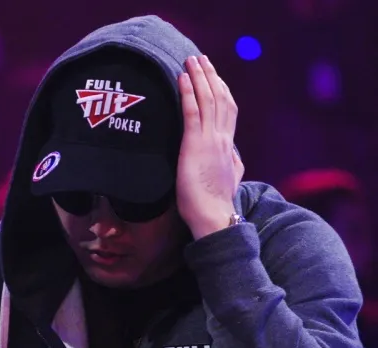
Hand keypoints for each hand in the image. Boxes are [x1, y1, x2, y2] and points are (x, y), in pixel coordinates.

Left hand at [176, 55, 243, 238]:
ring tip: (192, 60)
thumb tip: (235, 157)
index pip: (228, 111)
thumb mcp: (231, 179)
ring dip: (200, 77)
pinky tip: (182, 79)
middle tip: (202, 59)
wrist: (214, 217)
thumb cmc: (216, 203)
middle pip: (220, 99)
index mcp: (229, 147)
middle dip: (211, 76)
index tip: (214, 77)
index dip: (222, 90)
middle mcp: (223, 139)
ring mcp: (210, 140)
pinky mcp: (195, 145)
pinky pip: (192, 113)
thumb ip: (233, 163)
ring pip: (208, 100)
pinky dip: (188, 93)